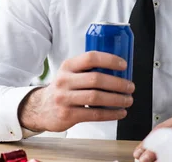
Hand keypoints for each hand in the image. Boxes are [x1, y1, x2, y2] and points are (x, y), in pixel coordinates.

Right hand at [17, 51, 134, 132]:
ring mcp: (64, 98)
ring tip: (127, 100)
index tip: (123, 65)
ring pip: (96, 97)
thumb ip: (88, 70)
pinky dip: (110, 114)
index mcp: (68, 66)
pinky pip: (94, 114)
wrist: (41, 108)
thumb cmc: (63, 89)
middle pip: (96, 79)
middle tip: (130, 87)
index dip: (109, 60)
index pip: (91, 57)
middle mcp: (65, 80)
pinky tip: (119, 112)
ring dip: (117, 99)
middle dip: (117, 83)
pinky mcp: (67, 115)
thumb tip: (118, 71)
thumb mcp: (70, 73)